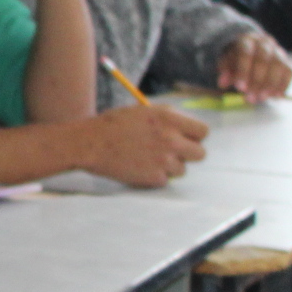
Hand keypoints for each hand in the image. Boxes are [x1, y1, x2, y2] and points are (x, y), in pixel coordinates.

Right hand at [75, 103, 208, 186]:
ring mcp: (164, 160)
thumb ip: (168, 118)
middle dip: (187, 154)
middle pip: (200, 153)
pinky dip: (153, 176)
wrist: (88, 144)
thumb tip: (187, 128)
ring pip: (182, 169)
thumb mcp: (143, 111)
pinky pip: (165, 180)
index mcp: (169, 119)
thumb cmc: (113, 125)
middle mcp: (171, 139)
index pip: (203, 132)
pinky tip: (138, 167)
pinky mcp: (154, 177)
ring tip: (147, 159)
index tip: (185, 139)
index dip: (194, 136)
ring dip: (168, 167)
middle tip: (170, 153)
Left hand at [214, 32, 291, 99]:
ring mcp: (278, 51)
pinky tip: (276, 96)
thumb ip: (225, 71)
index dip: (243, 71)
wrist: (249, 50)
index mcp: (246, 40)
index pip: (245, 53)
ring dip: (271, 84)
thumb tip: (223, 84)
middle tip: (251, 97)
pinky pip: (289, 72)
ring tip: (261, 98)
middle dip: (257, 80)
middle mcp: (264, 43)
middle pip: (263, 59)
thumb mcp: (226, 63)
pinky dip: (283, 85)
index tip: (240, 88)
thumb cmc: (235, 59)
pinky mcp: (287, 61)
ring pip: (278, 65)